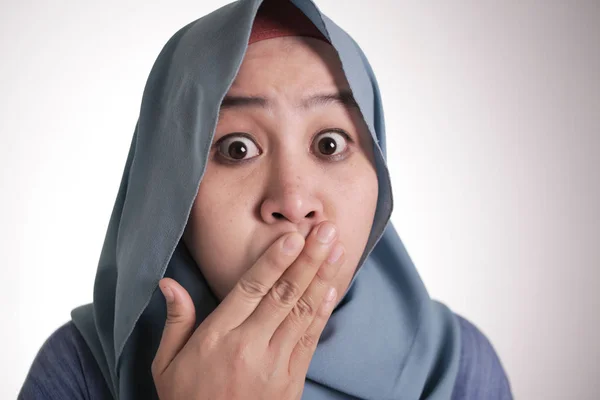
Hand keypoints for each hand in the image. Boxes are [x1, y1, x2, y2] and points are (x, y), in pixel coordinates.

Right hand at [151, 221, 344, 399]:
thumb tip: (167, 283)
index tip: (293, 237)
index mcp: (218, 337)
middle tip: (326, 229)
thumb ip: (175, 321)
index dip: (274, 261)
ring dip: (322, 278)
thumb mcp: (167, 365)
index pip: (250, 290)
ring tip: (336, 249)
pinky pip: (310, 339)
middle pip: (283, 294)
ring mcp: (275, 363)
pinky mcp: (292, 379)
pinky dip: (322, 312)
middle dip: (308, 259)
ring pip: (302, 312)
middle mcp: (249, 346)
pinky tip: (332, 289)